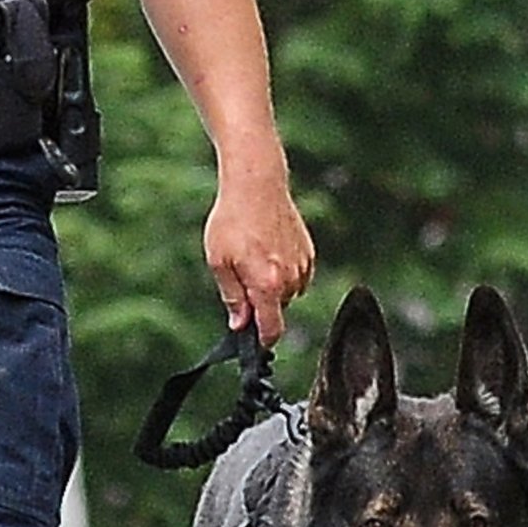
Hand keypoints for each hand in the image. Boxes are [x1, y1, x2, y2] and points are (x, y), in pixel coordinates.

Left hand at [204, 168, 314, 347]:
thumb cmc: (233, 220)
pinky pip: (296, 275)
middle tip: (240, 277)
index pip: (272, 329)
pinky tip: (267, 249)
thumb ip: (232, 297)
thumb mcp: (219, 262)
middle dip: (260, 304)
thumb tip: (240, 323)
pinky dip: (283, 271)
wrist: (257, 184)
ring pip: (287, 292)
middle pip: (277, 309)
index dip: (262, 341)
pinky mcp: (308, 251)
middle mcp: (290, 279)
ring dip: (272, 286)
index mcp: (267, 285)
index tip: (254, 342)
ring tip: (253, 256)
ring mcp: (302, 265)